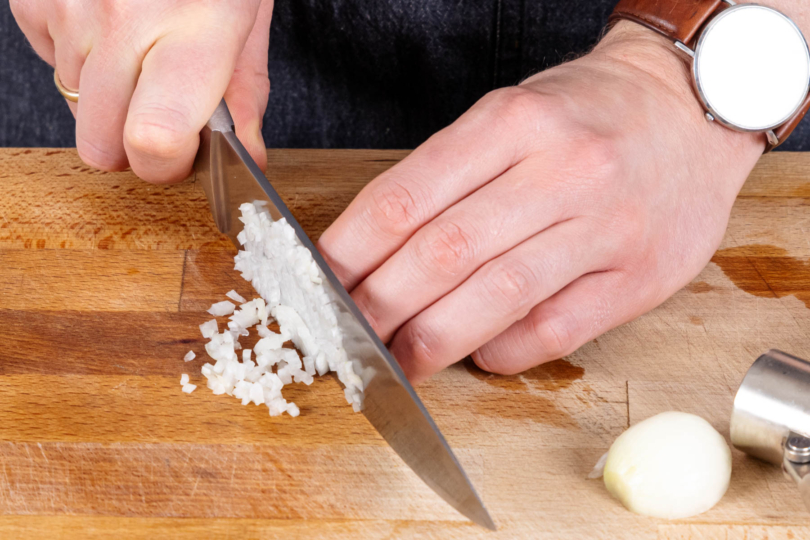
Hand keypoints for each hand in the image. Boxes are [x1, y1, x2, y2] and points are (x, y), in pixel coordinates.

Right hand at [10, 0, 273, 181]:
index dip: (166, 165)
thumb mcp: (247, 19)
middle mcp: (124, 22)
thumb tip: (246, 157)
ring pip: (76, 108)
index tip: (183, 155)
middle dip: (132, 146)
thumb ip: (245, 94)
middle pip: (101, 147)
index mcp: (193, 32)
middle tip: (163, 113)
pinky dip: (81, 61)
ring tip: (142, 53)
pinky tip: (110, 28)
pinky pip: (51, 64)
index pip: (154, 140)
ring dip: (110, 100)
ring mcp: (72, 8)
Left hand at [318, 22, 764, 382]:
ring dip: (435, 338)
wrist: (691, 109)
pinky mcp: (640, 276)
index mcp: (511, 123)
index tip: (319, 286)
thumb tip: (376, 254)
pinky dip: (508, 351)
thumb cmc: (586, 117)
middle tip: (347, 337)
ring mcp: (605, 226)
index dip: (351, 252)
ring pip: (498, 294)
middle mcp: (559, 170)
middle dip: (381, 305)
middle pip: (445, 252)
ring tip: (399, 361)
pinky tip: (481, 355)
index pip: (407, 197)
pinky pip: (558, 328)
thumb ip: (448, 179)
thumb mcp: (509, 115)